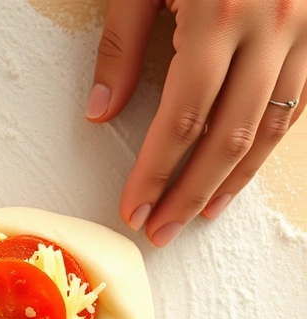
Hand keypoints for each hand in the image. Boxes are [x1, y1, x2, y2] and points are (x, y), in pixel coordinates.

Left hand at [87, 0, 306, 246]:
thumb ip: (123, 43)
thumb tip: (100, 111)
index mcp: (218, 15)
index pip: (180, 119)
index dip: (155, 171)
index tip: (132, 207)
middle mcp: (272, 27)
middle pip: (228, 136)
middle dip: (189, 191)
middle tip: (159, 229)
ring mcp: (306, 29)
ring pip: (272, 126)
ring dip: (233, 180)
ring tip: (197, 213)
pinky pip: (299, 101)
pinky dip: (270, 142)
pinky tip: (240, 169)